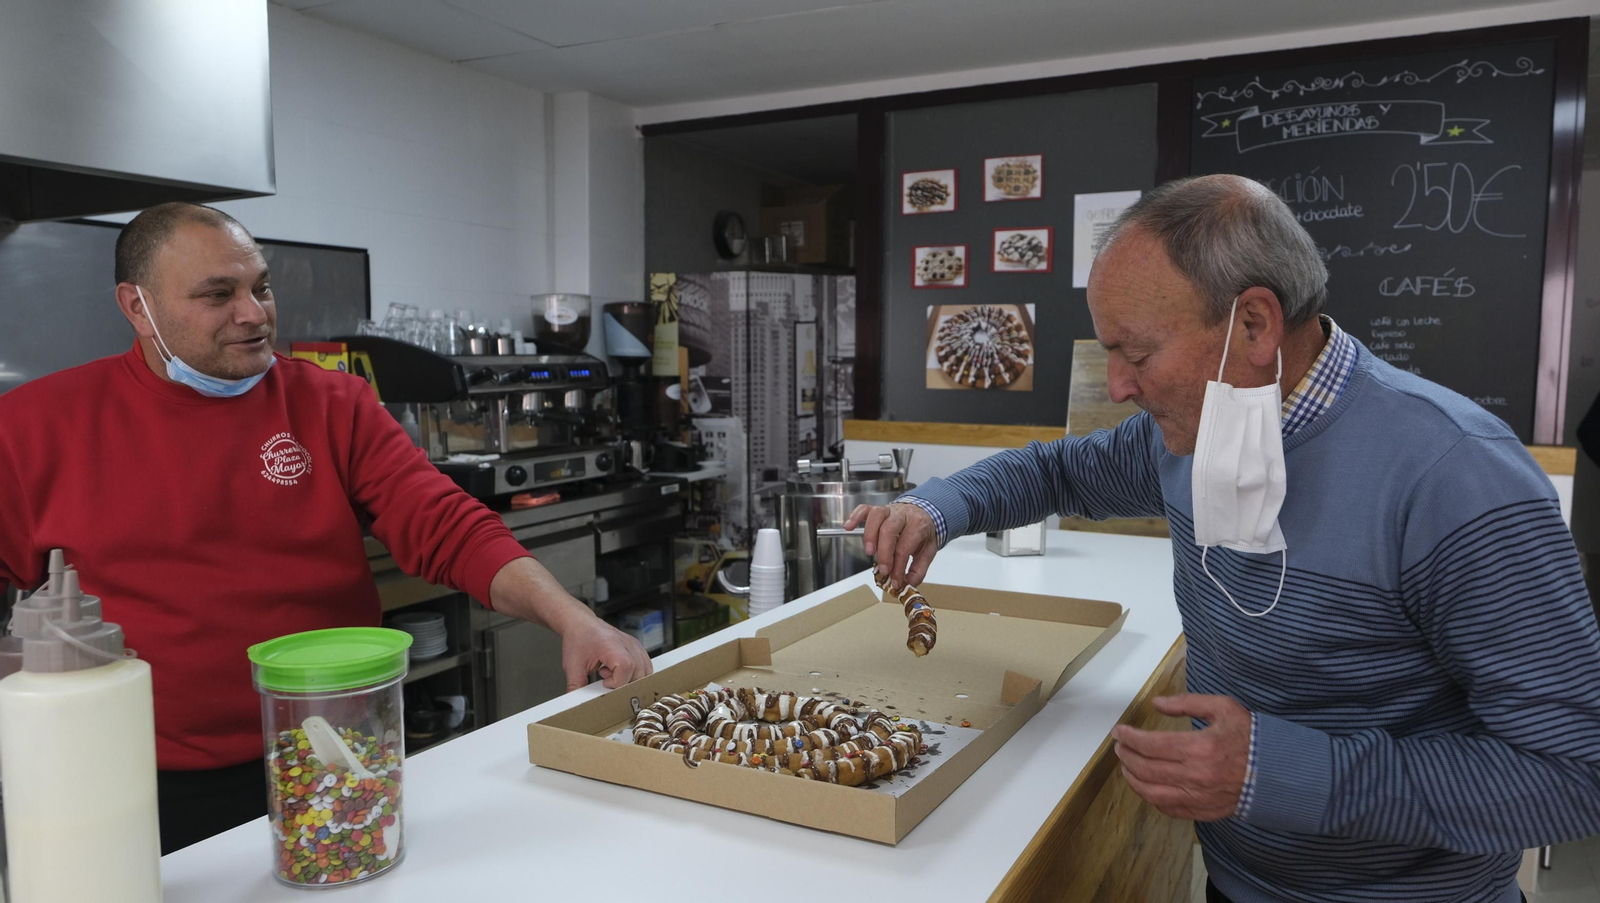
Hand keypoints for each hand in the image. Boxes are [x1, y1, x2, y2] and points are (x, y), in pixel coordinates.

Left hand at [559, 614, 651, 691]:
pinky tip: (618, 670)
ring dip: (631, 679)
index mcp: (611, 645)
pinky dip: (634, 673)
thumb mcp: (572, 665)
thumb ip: (576, 686)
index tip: (604, 683)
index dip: (617, 682)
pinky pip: (645, 665)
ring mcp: (634, 644)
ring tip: (613, 673)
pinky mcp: (636, 647)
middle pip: (639, 672)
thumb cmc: (578, 639)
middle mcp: (627, 643)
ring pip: (645, 670)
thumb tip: (575, 704)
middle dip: (624, 683)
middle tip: (606, 679)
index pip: (626, 668)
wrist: (581, 623)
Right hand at [843, 501, 937, 592]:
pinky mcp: (877, 509)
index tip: (895, 581)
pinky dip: (855, 516)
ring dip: (870, 535)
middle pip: (889, 530)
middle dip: (884, 553)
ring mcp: (889, 510)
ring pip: (876, 516)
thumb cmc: (922, 532)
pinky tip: (849, 527)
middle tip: (883, 571)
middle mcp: (903, 515)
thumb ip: (918, 570)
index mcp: (918, 525)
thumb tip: (907, 584)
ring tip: (869, 552)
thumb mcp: (928, 551)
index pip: (904, 547)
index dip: (898, 567)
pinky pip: (864, 509)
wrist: (922, 513)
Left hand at [1112, 693, 1251, 821]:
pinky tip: (1145, 785)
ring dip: (1132, 779)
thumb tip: (1156, 702)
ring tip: (1126, 766)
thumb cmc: (1249, 736)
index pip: (1150, 745)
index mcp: (1200, 747)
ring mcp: (1198, 797)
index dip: (1129, 738)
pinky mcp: (1202, 811)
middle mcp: (1196, 775)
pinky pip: (1167, 808)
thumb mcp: (1223, 708)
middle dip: (1126, 756)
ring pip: (1151, 792)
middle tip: (1120, 747)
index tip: (1119, 732)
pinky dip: (1150, 797)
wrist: (1278, 772)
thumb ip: (1187, 702)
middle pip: (1146, 768)